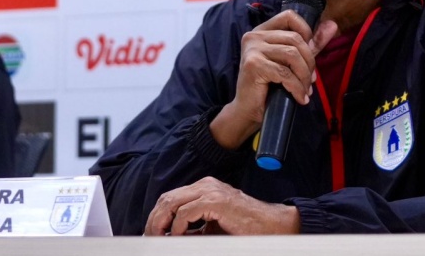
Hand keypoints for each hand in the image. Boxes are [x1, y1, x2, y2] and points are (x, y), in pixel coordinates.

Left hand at [144, 177, 299, 235]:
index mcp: (205, 188)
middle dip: (155, 219)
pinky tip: (179, 236)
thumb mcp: (213, 226)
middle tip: (151, 237)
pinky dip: (178, 225)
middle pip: (167, 198)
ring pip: (172, 203)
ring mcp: (211, 191)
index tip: (152, 233)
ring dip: (161, 223)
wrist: (273, 226)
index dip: (158, 215)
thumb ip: (194, 227)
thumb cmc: (246, 228)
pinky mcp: (216, 201)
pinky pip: (186, 212)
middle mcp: (206, 185)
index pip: (172, 198)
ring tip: (159, 238)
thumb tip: (171, 236)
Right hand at [211, 10, 337, 148]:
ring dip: (304, 76)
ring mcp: (252, 49)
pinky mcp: (253, 65)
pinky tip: (300, 98)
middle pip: (295, 38)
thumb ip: (310, 44)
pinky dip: (297, 87)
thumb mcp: (291, 62)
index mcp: (261, 31)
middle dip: (309, 62)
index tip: (309, 52)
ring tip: (305, 90)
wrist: (247, 111)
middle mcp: (254, 36)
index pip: (289, 16)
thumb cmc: (268, 86)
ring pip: (292, 55)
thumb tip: (332, 25)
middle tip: (310, 80)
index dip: (305, 31)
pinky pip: (285, 73)